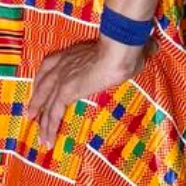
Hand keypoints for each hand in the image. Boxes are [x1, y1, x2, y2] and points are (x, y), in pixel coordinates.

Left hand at [28, 34, 145, 149]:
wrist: (118, 51)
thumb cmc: (125, 48)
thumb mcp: (130, 49)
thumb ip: (139, 49)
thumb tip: (155, 46)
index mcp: (70, 54)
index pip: (49, 66)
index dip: (43, 80)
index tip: (40, 89)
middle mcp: (60, 65)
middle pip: (41, 85)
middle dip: (36, 100)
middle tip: (31, 113)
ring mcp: (61, 79)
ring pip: (45, 103)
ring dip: (41, 120)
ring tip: (40, 135)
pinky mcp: (65, 92)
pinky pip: (52, 113)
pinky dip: (48, 127)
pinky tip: (47, 139)